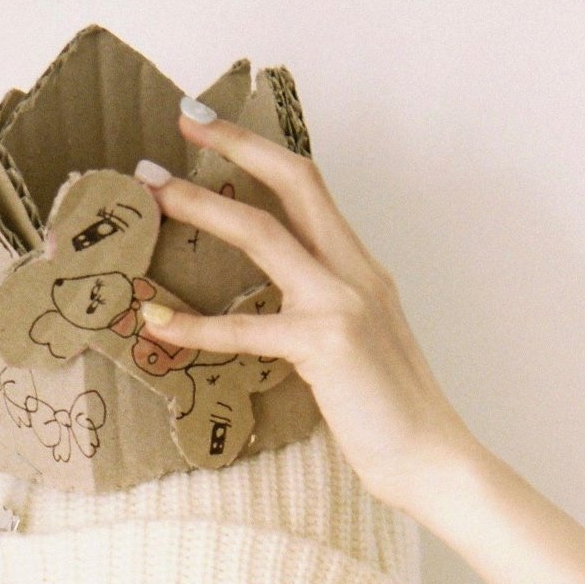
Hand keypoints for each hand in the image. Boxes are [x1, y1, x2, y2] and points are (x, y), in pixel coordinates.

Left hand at [133, 107, 480, 516]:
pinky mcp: (324, 345)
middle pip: (294, 182)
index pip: (311, 187)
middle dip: (235, 144)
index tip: (211, 128)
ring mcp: (342, 304)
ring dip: (203, 206)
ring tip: (153, 195)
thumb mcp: (359, 348)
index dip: (260, 149)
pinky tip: (154, 321)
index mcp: (362, 270)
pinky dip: (192, 325)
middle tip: (182, 122)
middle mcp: (355, 274)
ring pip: (263, 233)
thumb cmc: (392, 417)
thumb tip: (272, 310)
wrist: (432, 461)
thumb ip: (320, 316)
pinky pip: (244, 328)